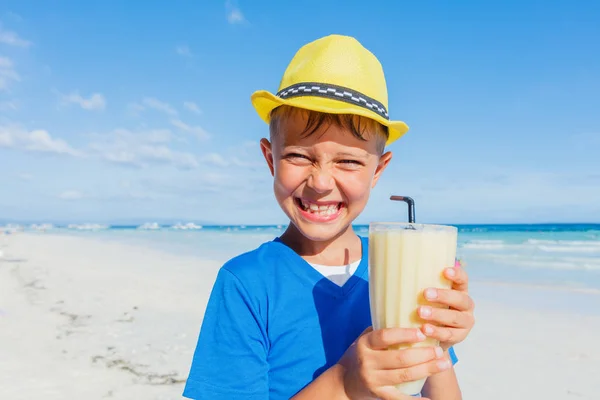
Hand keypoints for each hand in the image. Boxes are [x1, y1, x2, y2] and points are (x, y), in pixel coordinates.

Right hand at [338, 327, 452, 399]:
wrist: (345, 381)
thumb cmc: (361, 355)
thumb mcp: (365, 340)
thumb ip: (382, 330)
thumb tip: (410, 313)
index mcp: (364, 344)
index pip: (384, 337)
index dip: (404, 334)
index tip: (422, 332)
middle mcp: (367, 362)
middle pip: (399, 358)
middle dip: (423, 354)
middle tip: (439, 350)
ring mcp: (373, 380)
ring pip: (404, 375)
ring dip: (427, 369)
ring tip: (444, 364)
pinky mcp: (379, 395)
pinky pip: (400, 398)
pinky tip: (430, 398)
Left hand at [418, 262, 474, 349]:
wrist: (432, 335)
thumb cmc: (428, 306)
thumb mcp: (427, 295)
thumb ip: (422, 285)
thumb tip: (400, 272)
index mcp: (460, 290)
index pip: (463, 279)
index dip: (457, 275)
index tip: (445, 271)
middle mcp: (466, 305)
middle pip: (460, 299)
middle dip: (443, 296)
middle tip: (425, 294)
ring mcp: (465, 322)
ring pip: (455, 318)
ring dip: (438, 314)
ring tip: (420, 312)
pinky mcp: (460, 337)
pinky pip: (449, 334)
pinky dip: (436, 332)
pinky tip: (424, 329)